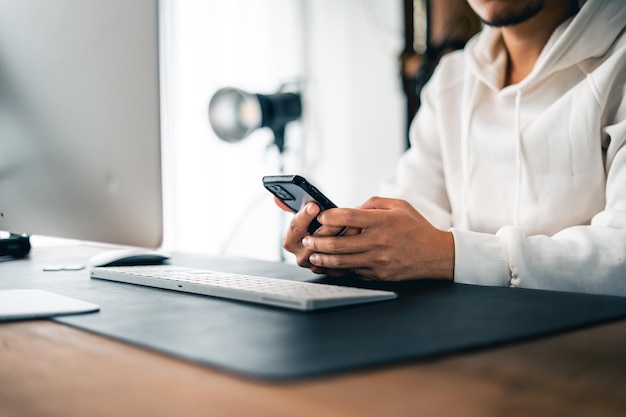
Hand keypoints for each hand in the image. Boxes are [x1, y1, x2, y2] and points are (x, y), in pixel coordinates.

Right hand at [278, 199, 354, 276]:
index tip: (314, 206)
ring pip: (331, 251)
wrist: (330, 250)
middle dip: (328, 226)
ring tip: (355, 223)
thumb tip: (277, 198)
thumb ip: (292, 208)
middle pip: (315, 240)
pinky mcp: (332, 271)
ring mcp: (317, 265)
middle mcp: (302, 256)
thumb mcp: (304, 218)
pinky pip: (343, 261)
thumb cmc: (315, 230)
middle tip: (339, 215)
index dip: (304, 216)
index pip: (295, 227)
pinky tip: (360, 238)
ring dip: (344, 236)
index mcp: (291, 242)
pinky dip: (352, 248)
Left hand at [301, 197, 454, 280]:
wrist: (436, 254)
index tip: (320, 217)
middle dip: (317, 241)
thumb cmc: (416, 227)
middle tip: (307, 240)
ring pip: (342, 261)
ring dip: (323, 258)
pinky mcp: (379, 274)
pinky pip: (354, 272)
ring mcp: (378, 260)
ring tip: (313, 255)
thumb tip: (351, 208)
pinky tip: (330, 265)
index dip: (329, 217)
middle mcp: (378, 242)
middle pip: (338, 243)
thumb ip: (373, 204)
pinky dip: (340, 268)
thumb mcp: (398, 205)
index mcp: (381, 221)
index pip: (347, 217)